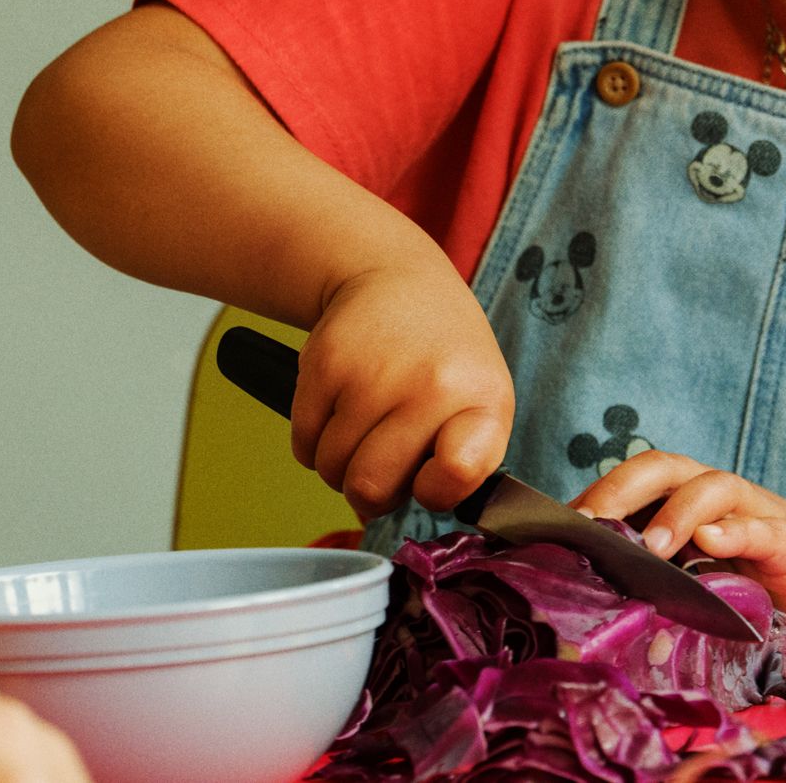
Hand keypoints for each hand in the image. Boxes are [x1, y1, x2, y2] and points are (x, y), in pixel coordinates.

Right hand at [297, 257, 512, 518]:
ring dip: (340, 464)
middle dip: (370, 491)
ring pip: (330, 469)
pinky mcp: (324, 363)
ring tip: (365, 426)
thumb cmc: (444, 359)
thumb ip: (465, 464)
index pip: (458, 471)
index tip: (430, 479)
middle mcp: (430, 385)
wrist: (398, 280)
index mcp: (482, 402)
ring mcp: (373, 373)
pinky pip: (302, 443)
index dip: (435, 490)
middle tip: (382, 461)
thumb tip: (427, 506)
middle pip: (370, 488)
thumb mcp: (482, 401)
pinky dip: (314, 440)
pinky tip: (341, 406)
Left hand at [570, 451, 785, 635]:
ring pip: (708, 487)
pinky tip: (715, 542)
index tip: (550, 530)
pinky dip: (736, 530)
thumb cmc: (740, 571)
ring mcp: (748, 508)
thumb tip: (582, 609)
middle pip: (658, 470)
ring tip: (651, 546)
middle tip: (589, 526)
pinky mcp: (785, 536)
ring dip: (676, 513)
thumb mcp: (689, 576)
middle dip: (619, 491)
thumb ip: (648, 580)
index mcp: (674, 496)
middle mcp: (706, 490)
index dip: (588, 499)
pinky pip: (759, 526)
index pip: (624, 484)